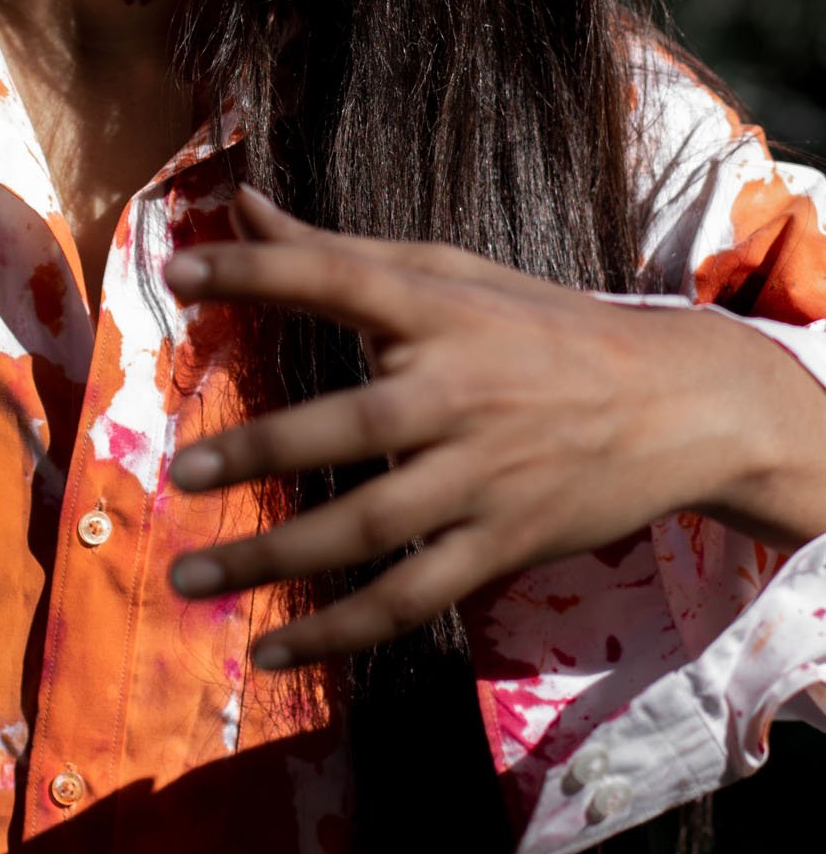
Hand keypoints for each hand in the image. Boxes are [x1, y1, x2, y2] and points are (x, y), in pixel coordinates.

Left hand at [164, 187, 772, 669]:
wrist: (674, 404)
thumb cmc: (541, 328)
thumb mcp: (453, 273)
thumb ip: (340, 250)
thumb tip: (241, 205)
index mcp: (442, 310)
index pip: (342, 277)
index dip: (261, 272)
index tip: (179, 272)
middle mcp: (459, 390)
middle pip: (351, 423)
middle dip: (262, 449)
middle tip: (184, 474)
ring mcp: (481, 475)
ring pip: (368, 526)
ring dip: (274, 555)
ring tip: (190, 577)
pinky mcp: (499, 543)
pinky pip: (408, 595)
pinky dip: (337, 629)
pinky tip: (270, 648)